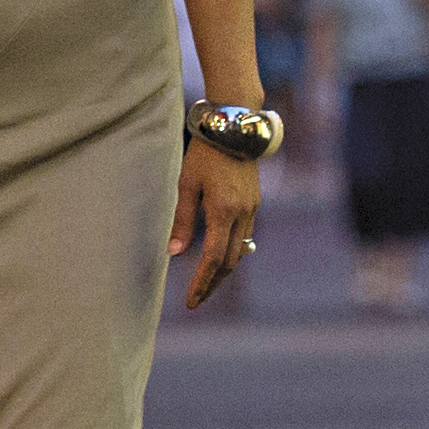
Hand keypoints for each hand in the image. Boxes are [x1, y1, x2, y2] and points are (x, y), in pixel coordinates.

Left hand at [170, 132, 264, 308]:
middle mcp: (242, 214)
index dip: (202, 283)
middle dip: (213, 284)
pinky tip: (220, 258)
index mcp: (223, 210)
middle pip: (229, 262)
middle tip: (197, 300)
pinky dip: (232, 252)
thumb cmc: (205, 152)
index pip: (212, 259)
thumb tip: (174, 252)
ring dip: (223, 271)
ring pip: (240, 252)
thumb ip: (182, 220)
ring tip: (206, 284)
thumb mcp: (186, 184)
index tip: (191, 301)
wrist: (235, 127)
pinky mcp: (255, 203)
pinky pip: (245, 237)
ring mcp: (252, 209)